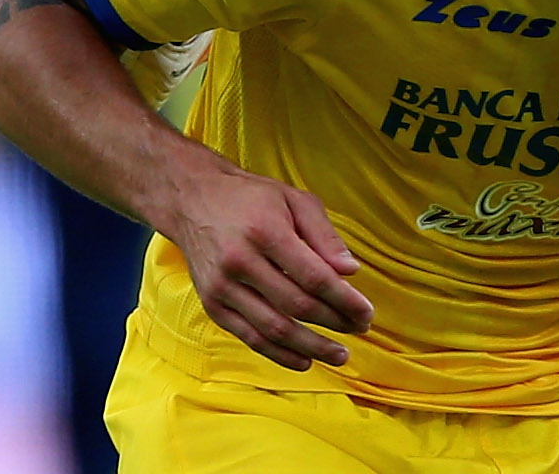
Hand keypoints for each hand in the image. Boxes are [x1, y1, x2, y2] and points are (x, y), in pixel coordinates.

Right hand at [149, 161, 371, 371]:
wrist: (192, 199)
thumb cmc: (250, 198)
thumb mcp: (293, 199)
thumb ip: (324, 234)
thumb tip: (351, 271)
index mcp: (265, 231)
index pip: (313, 277)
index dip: (344, 300)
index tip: (366, 312)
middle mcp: (241, 261)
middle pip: (296, 305)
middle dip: (334, 323)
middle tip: (359, 329)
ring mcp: (223, 287)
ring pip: (274, 329)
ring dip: (311, 348)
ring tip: (339, 355)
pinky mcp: (213, 305)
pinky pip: (250, 338)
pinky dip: (279, 355)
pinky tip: (304, 360)